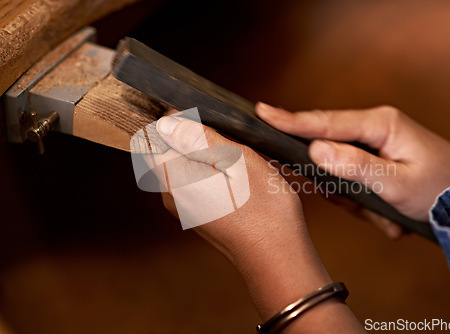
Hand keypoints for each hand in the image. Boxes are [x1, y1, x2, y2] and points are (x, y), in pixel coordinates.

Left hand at [150, 115, 364, 332]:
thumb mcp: (237, 161)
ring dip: (203, 153)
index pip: (150, 137)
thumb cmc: (264, 208)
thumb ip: (199, 138)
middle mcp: (170, 194)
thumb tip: (166, 122)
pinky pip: (192, 179)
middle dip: (190, 137)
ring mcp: (181, 206)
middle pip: (165, 149)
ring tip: (234, 161)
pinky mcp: (194, 211)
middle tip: (226, 142)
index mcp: (175, 179)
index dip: (172, 121)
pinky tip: (234, 177)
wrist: (276, 255)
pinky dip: (209, 170)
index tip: (203, 122)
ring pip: (180, 163)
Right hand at [256, 103, 449, 234]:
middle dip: (339, 186)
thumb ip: (355, 166)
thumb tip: (314, 150)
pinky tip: (386, 213)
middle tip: (362, 203)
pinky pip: (350, 184)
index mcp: (378, 124)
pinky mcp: (369, 162)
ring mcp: (370, 146)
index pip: (325, 122)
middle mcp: (371, 129)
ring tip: (385, 213)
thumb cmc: (440, 186)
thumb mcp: (397, 183)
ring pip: (337, 174)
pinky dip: (364, 204)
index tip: (260, 112)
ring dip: (357, 201)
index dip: (291, 120)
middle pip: (327, 150)